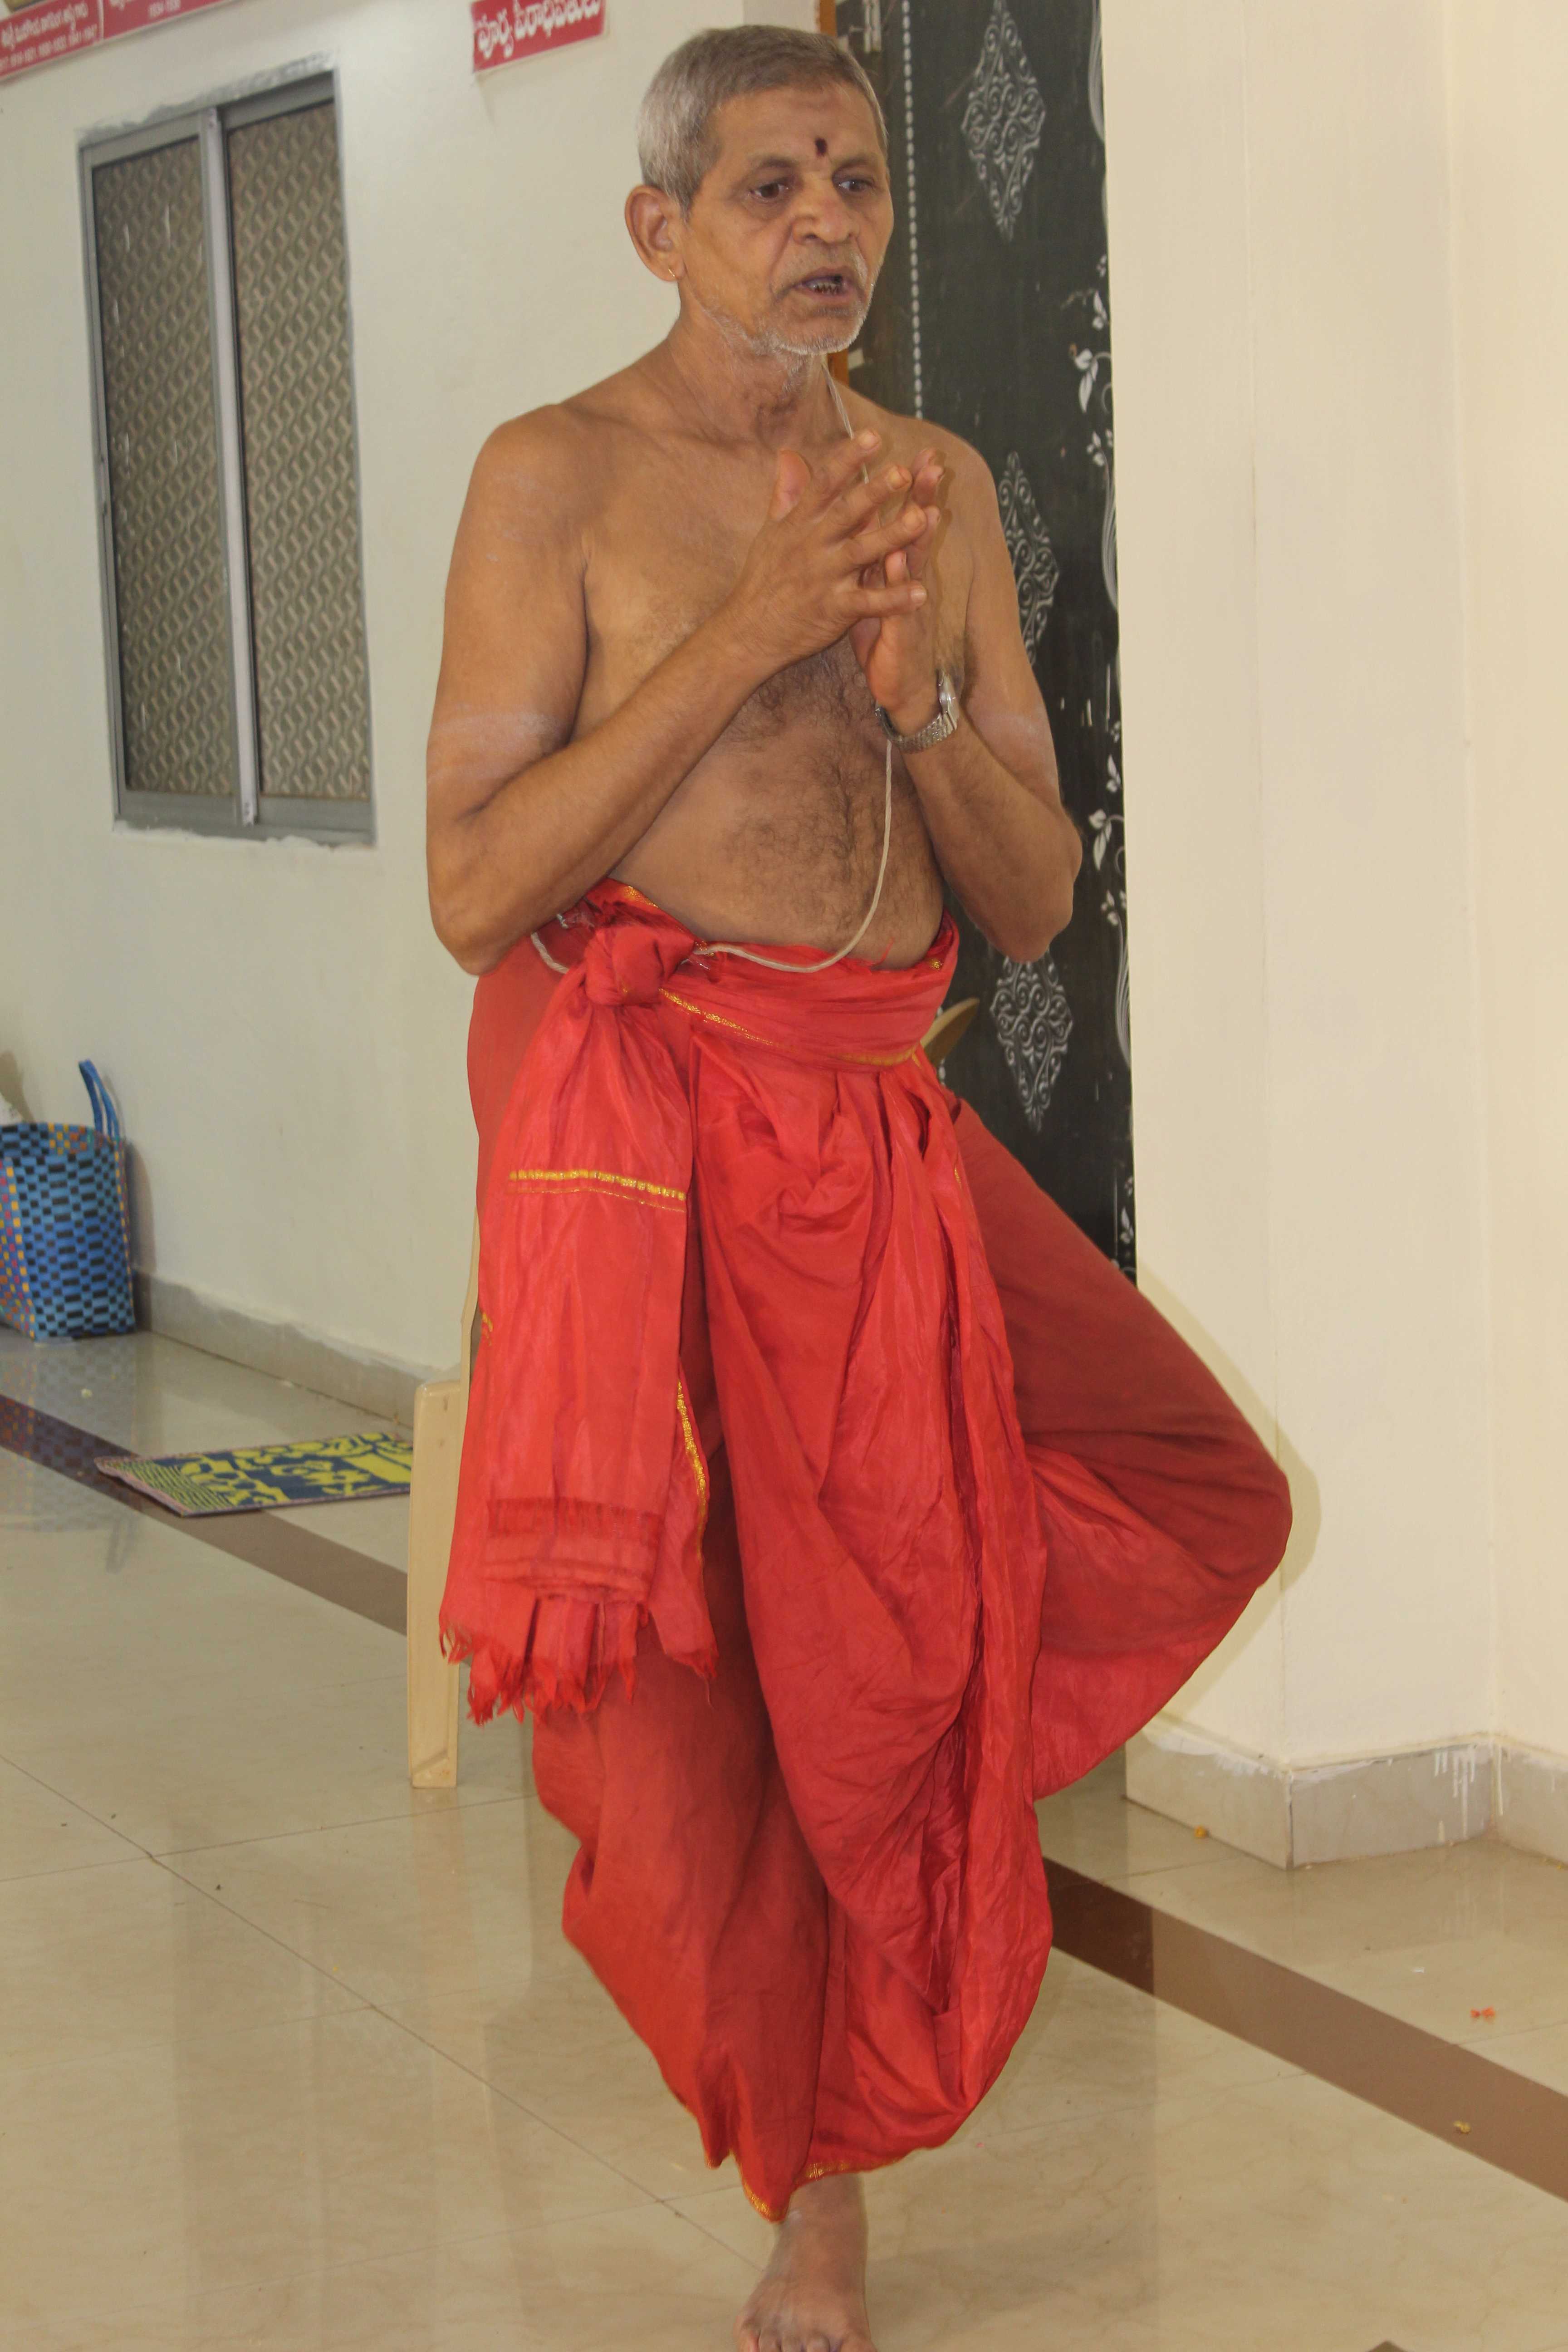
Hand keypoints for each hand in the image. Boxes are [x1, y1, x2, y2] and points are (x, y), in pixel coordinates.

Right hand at [722, 430, 931, 678]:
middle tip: (903, 472)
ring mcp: (824, 578)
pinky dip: (895, 600)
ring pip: (862, 552)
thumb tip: (789, 454)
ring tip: (923, 518)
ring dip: (893, 535)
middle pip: (846, 513)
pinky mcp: (834, 611)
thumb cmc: (762, 580)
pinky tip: (922, 593)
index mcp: (799, 524)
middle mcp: (812, 546)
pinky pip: (868, 604)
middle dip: (874, 491)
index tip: (872, 435)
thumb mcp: (770, 532)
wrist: (748, 633)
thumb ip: (786, 492)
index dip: (848, 458)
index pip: (824, 483)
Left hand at [849, 446, 944, 731]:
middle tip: (931, 462)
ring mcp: (910, 605)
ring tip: (925, 508)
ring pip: (917, 566)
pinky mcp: (903, 633)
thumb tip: (860, 515)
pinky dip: (900, 586)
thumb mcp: (871, 589)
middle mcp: (908, 579)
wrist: (899, 688)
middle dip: (924, 498)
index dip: (909, 486)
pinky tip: (898, 565)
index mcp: (895, 565)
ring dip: (921, 538)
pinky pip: (901, 607)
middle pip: (916, 532)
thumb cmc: (881, 634)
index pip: (902, 518)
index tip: (915, 450)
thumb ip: (865, 551)